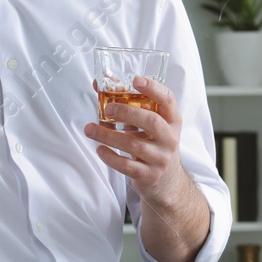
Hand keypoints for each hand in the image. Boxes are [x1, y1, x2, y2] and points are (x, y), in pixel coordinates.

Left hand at [83, 75, 189, 205]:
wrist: (167, 180)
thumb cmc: (153, 144)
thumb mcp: (150, 124)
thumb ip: (129, 104)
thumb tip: (99, 85)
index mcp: (172, 120)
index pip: (167, 100)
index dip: (153, 88)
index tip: (136, 80)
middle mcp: (169, 138)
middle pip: (151, 122)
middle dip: (128, 113)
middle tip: (108, 109)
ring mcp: (160, 158)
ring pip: (134, 145)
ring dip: (109, 136)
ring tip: (90, 129)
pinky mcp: (149, 175)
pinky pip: (127, 165)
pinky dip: (110, 157)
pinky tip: (99, 149)